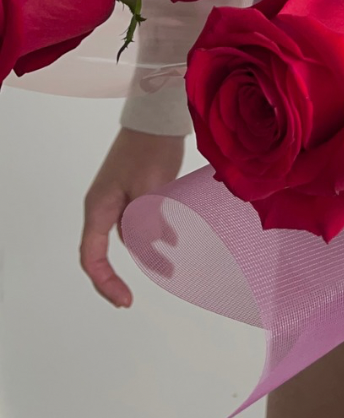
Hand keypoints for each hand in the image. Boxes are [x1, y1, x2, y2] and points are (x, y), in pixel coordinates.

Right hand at [80, 127, 184, 306]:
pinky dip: (156, 230)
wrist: (158, 117)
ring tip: (175, 261)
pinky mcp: (135, 191)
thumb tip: (159, 248)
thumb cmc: (150, 149)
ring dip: (151, 246)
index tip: (126, 301)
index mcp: (99, 208)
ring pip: (132, 234)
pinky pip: (142, 220)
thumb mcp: (151, 188)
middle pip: (113, 249)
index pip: (93, 257)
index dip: (106, 283)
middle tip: (164, 276)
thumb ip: (150, 221)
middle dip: (135, 265)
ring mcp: (119, 199)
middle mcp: (105, 207)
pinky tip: (175, 238)